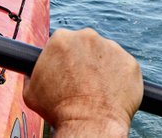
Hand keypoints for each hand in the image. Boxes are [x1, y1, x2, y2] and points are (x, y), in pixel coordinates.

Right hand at [23, 29, 142, 136]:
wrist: (89, 124)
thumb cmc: (58, 110)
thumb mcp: (30, 91)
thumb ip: (33, 73)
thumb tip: (32, 71)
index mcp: (61, 39)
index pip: (63, 43)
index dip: (63, 59)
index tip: (66, 72)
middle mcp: (88, 37)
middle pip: (86, 45)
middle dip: (84, 60)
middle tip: (82, 81)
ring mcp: (112, 48)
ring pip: (106, 55)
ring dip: (103, 67)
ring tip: (97, 89)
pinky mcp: (130, 62)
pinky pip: (124, 68)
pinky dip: (120, 78)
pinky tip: (111, 92)